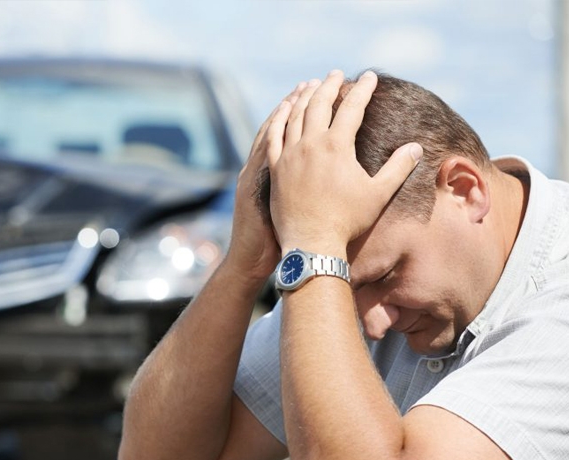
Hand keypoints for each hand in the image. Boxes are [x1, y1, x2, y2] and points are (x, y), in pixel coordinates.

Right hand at [225, 83, 307, 281]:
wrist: (251, 260)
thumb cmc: (273, 241)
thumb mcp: (285, 209)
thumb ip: (300, 188)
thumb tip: (326, 176)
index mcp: (271, 171)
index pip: (288, 134)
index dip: (301, 112)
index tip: (317, 91)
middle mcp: (262, 168)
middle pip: (281, 126)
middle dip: (298, 101)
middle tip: (315, 80)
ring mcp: (256, 176)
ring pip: (270, 135)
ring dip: (286, 110)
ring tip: (302, 90)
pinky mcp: (253, 187)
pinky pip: (263, 154)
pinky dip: (271, 134)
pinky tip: (284, 118)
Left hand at [266, 70, 422, 256]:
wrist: (311, 243)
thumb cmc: (347, 221)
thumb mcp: (378, 194)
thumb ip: (398, 168)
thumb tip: (416, 147)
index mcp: (336, 146)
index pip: (352, 107)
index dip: (362, 90)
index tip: (369, 76)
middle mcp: (310, 144)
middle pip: (319, 104)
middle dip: (329, 85)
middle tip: (336, 74)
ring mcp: (289, 155)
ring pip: (294, 115)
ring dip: (304, 96)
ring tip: (311, 84)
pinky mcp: (275, 167)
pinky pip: (274, 135)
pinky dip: (279, 117)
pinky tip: (284, 108)